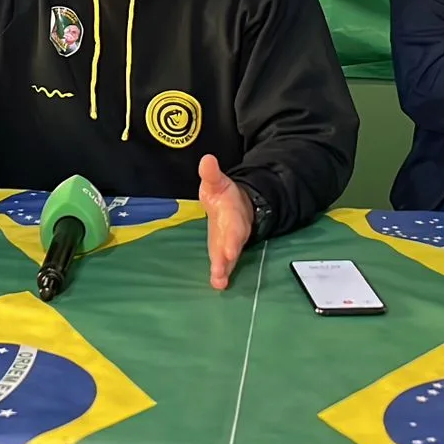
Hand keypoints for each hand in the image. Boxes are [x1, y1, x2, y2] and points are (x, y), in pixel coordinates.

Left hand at [198, 154, 251, 289]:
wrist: (236, 205)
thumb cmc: (224, 194)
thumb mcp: (217, 182)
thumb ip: (211, 174)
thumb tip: (206, 159)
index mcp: (233, 215)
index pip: (234, 228)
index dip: (232, 240)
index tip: (229, 251)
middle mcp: (234, 232)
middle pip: (232, 246)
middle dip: (227, 257)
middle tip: (221, 269)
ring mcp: (229, 243)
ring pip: (229, 258)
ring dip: (224, 269)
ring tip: (219, 282)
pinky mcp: (223, 251)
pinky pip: (224, 263)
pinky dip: (222, 274)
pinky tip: (218, 284)